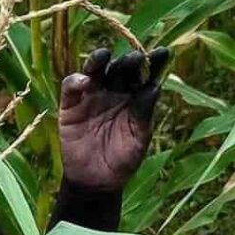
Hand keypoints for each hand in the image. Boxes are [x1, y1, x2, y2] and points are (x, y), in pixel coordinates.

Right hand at [59, 46, 169, 189]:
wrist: (96, 182)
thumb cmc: (122, 162)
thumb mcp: (138, 141)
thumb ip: (144, 115)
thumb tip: (155, 87)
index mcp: (134, 98)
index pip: (144, 76)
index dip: (152, 63)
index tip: (163, 53)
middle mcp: (114, 92)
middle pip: (120, 69)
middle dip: (128, 61)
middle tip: (135, 57)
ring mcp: (92, 96)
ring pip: (95, 70)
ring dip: (98, 60)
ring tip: (105, 54)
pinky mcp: (71, 105)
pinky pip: (71, 87)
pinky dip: (76, 80)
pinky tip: (85, 82)